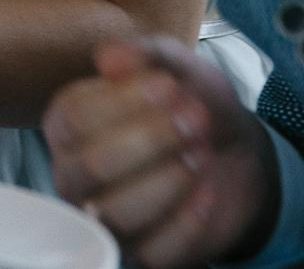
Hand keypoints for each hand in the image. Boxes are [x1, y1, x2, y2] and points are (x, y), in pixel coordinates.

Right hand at [45, 37, 280, 267]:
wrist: (235, 149)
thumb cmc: (189, 104)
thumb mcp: (175, 66)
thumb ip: (143, 54)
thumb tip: (107, 59)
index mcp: (68, 127)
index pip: (74, 118)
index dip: (123, 101)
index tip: (169, 85)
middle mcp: (75, 177)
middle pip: (92, 167)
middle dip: (152, 139)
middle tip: (196, 118)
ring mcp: (104, 221)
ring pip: (117, 213)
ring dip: (169, 178)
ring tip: (201, 152)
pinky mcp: (141, 255)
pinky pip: (153, 251)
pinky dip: (186, 219)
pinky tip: (207, 191)